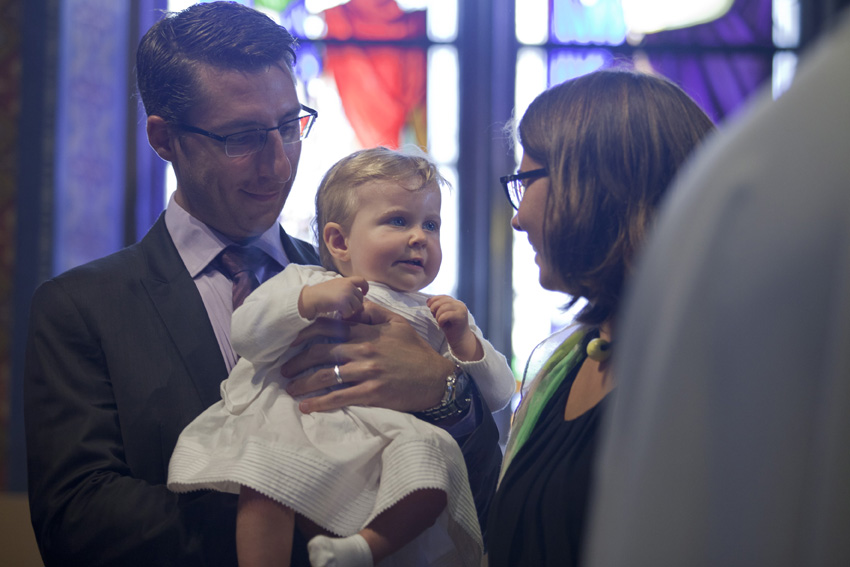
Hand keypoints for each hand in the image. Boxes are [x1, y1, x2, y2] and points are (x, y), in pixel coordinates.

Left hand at [282, 302, 452, 412]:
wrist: (436, 379)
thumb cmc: (416, 351)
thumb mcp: (398, 323)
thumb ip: (374, 312)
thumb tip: (353, 302)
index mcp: (368, 332)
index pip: (330, 328)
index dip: (306, 334)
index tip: (292, 342)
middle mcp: (364, 350)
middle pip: (321, 352)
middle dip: (298, 361)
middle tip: (284, 369)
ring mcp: (367, 372)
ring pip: (326, 376)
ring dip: (303, 383)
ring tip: (290, 388)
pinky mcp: (371, 394)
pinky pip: (339, 398)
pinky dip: (319, 403)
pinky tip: (306, 407)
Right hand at [298, 277, 367, 319]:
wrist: (311, 297)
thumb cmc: (321, 292)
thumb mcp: (335, 284)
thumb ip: (345, 287)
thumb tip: (355, 294)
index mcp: (346, 280)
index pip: (362, 280)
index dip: (366, 287)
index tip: (364, 293)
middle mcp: (348, 286)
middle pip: (360, 297)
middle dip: (356, 304)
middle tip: (348, 307)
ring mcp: (346, 294)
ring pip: (357, 306)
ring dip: (351, 310)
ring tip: (343, 310)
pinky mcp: (343, 303)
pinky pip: (350, 312)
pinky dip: (346, 315)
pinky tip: (340, 313)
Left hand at [427, 295, 482, 361]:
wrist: (460, 340)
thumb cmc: (451, 328)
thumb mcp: (442, 315)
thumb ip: (437, 307)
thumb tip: (428, 300)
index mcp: (456, 303)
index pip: (443, 297)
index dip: (434, 299)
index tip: (428, 305)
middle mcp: (460, 304)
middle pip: (442, 301)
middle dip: (434, 308)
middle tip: (434, 317)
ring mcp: (461, 310)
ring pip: (443, 307)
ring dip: (438, 316)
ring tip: (439, 322)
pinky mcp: (461, 316)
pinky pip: (445, 315)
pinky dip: (440, 320)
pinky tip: (441, 325)